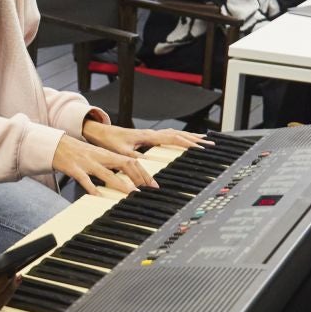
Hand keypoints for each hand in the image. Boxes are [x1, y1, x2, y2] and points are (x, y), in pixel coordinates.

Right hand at [54, 132, 155, 193]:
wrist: (56, 144)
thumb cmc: (77, 152)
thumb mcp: (97, 156)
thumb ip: (110, 164)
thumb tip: (126, 174)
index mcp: (107, 154)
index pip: (130, 161)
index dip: (143, 172)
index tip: (152, 184)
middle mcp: (100, 157)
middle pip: (124, 164)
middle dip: (138, 177)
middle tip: (147, 190)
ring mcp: (87, 163)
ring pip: (107, 173)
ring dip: (120, 184)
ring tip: (131, 194)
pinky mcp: (74, 169)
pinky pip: (85, 180)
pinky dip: (93, 189)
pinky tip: (98, 196)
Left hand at [81, 119, 208, 156]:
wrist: (100, 131)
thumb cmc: (109, 141)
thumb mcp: (122, 154)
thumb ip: (135, 166)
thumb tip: (147, 180)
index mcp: (148, 136)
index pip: (173, 138)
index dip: (188, 143)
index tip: (201, 148)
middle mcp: (152, 133)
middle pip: (179, 134)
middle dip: (195, 140)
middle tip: (211, 144)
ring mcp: (151, 134)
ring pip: (175, 134)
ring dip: (189, 137)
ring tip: (204, 141)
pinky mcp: (148, 136)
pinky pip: (168, 135)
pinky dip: (179, 137)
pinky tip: (184, 141)